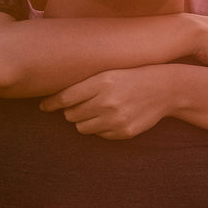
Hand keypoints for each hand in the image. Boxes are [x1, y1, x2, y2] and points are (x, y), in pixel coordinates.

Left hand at [40, 66, 172, 139]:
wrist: (164, 89)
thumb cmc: (131, 77)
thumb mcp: (109, 73)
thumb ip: (85, 83)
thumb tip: (55, 98)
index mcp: (102, 82)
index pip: (65, 98)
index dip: (51, 103)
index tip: (43, 106)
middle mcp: (108, 102)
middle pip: (71, 115)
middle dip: (72, 110)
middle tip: (80, 104)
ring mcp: (116, 119)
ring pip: (82, 127)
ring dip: (84, 121)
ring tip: (96, 111)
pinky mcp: (124, 132)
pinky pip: (99, 135)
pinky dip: (100, 128)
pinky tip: (112, 117)